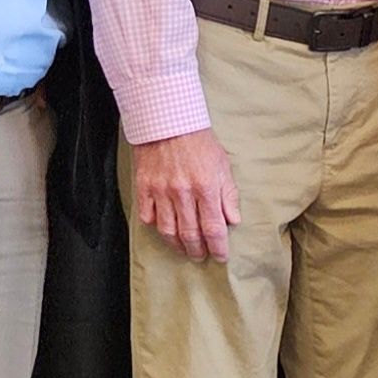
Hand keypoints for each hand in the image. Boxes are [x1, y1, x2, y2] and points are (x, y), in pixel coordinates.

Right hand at [133, 129, 240, 262]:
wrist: (169, 121)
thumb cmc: (199, 142)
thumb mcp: (222, 165)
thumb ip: (228, 194)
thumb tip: (233, 220)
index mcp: (205, 187)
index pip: (213, 228)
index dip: (218, 247)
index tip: (221, 256)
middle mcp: (182, 193)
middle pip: (190, 234)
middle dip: (198, 250)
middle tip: (201, 256)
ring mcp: (161, 191)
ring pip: (168, 230)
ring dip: (178, 245)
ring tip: (184, 250)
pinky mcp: (144, 187)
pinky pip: (148, 216)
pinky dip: (156, 227)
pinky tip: (164, 230)